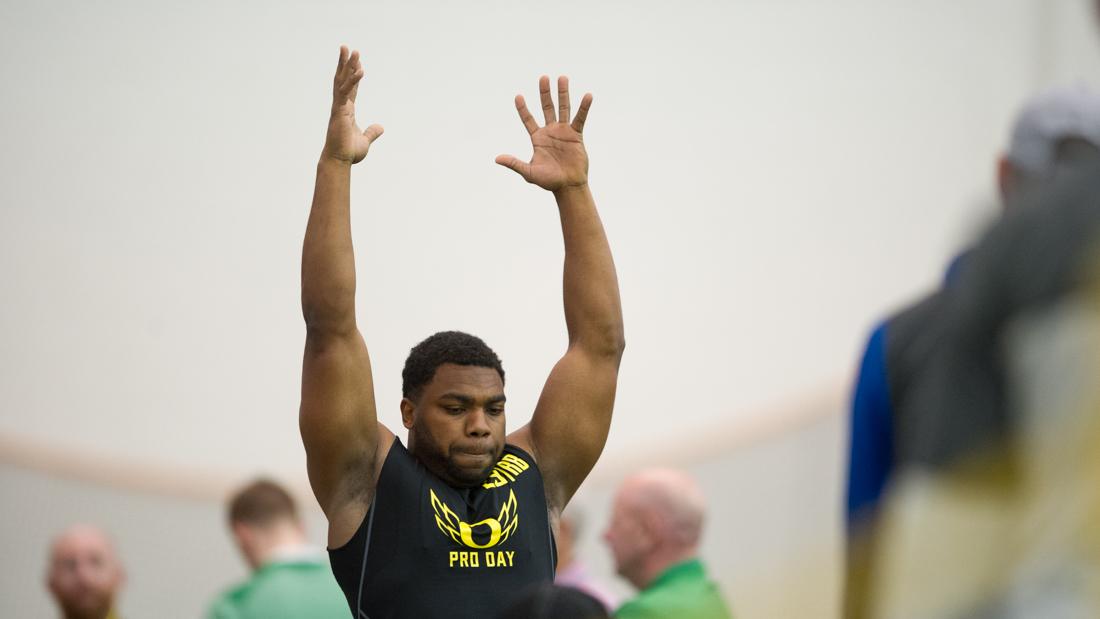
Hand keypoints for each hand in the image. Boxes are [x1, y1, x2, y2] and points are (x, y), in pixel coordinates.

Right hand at [322, 46, 382, 164]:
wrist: (339, 160)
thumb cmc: (348, 152)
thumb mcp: (365, 140)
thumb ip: (372, 132)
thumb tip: (381, 127)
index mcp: (346, 111)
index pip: (350, 89)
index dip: (353, 76)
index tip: (356, 63)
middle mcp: (340, 106)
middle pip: (342, 80)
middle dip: (344, 63)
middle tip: (347, 47)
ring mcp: (338, 107)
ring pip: (342, 81)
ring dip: (347, 65)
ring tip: (352, 50)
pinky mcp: (339, 111)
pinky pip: (346, 92)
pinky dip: (353, 81)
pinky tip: (360, 70)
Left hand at [496, 76, 591, 190]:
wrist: (568, 186)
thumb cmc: (548, 181)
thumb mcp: (529, 172)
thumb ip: (514, 163)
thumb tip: (497, 159)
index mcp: (537, 138)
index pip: (528, 119)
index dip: (522, 109)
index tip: (518, 96)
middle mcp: (550, 131)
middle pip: (546, 107)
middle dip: (545, 93)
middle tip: (543, 77)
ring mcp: (564, 132)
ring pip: (563, 108)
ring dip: (563, 93)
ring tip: (562, 77)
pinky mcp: (576, 135)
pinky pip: (580, 118)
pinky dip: (584, 107)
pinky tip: (587, 95)